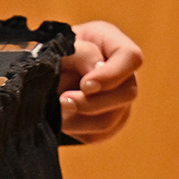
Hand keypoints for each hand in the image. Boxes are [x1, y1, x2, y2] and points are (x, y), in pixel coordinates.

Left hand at [57, 19, 142, 142]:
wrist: (47, 71)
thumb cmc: (57, 51)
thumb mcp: (64, 44)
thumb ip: (81, 52)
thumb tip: (97, 69)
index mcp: (114, 44)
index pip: (131, 58)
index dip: (111, 75)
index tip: (84, 84)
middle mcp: (124, 73)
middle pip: (128, 93)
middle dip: (92, 102)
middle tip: (64, 100)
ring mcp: (120, 99)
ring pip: (112, 119)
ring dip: (80, 119)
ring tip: (58, 109)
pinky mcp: (109, 122)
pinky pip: (99, 134)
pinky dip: (77, 129)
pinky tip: (63, 118)